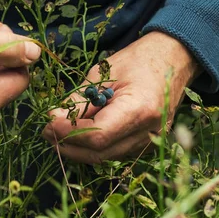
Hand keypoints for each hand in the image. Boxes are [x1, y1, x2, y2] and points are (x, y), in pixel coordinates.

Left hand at [42, 31, 200, 163]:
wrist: (172, 61)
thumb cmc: (138, 61)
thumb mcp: (103, 74)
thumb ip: (78, 100)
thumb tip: (53, 119)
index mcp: (140, 110)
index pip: (98, 135)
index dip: (68, 133)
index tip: (48, 124)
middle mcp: (148, 133)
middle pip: (99, 153)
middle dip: (68, 145)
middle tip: (46, 131)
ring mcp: (150, 143)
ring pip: (104, 157)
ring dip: (77, 148)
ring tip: (58, 131)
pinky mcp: (146, 146)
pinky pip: (113, 152)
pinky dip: (93, 147)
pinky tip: (78, 134)